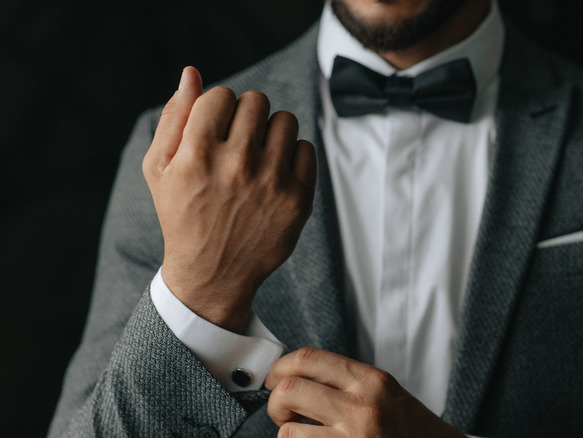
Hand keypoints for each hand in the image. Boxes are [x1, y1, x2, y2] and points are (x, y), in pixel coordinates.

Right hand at [142, 67, 316, 332]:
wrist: (212, 273)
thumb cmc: (182, 214)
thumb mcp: (160, 168)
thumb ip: (175, 117)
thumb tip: (192, 73)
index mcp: (197, 154)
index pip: (222, 95)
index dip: (218, 109)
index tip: (216, 130)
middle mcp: (237, 165)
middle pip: (257, 101)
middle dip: (246, 116)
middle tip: (238, 142)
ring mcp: (271, 183)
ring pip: (286, 120)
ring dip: (272, 131)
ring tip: (258, 155)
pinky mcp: (298, 199)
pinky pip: (306, 148)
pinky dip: (293, 155)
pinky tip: (275, 173)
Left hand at [265, 347, 466, 437]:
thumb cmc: (409, 429)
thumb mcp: (383, 393)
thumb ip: (345, 382)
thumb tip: (294, 376)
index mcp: (370, 381)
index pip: (309, 358)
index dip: (280, 367)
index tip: (274, 378)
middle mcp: (362, 406)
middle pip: (290, 389)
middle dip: (276, 403)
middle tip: (284, 413)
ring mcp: (354, 437)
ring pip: (288, 431)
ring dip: (288, 435)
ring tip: (303, 435)